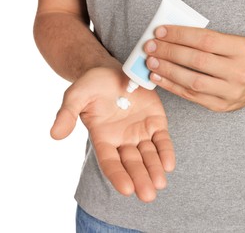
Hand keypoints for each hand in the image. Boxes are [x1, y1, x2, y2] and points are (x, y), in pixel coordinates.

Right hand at [51, 67, 174, 201]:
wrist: (112, 71)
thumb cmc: (92, 84)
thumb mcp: (76, 96)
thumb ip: (67, 114)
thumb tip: (54, 134)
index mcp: (103, 138)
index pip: (110, 162)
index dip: (118, 175)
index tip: (127, 189)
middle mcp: (122, 139)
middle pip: (132, 163)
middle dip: (140, 179)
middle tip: (148, 195)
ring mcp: (140, 132)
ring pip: (149, 155)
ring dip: (155, 169)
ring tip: (160, 183)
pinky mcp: (155, 122)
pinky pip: (162, 139)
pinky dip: (165, 151)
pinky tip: (169, 164)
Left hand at [144, 26, 244, 111]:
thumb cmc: (239, 59)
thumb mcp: (231, 43)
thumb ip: (206, 40)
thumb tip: (170, 37)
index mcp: (241, 49)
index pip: (205, 39)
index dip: (179, 35)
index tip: (160, 32)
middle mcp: (238, 71)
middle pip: (197, 60)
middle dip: (169, 52)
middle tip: (150, 47)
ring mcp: (229, 92)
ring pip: (192, 81)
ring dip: (167, 71)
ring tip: (151, 62)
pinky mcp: (219, 106)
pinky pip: (190, 96)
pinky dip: (171, 86)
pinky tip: (158, 78)